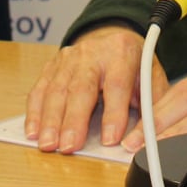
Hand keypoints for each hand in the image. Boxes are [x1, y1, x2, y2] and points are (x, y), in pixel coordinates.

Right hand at [25, 25, 163, 152]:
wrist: (113, 39)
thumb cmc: (134, 66)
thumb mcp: (152, 80)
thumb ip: (151, 108)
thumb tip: (145, 141)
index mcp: (122, 53)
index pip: (117, 84)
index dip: (114, 113)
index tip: (110, 140)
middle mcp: (93, 52)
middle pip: (81, 87)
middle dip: (74, 120)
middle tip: (69, 147)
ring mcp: (70, 57)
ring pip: (57, 89)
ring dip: (50, 120)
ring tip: (48, 145)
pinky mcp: (52, 65)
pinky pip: (40, 89)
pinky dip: (35, 113)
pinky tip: (33, 132)